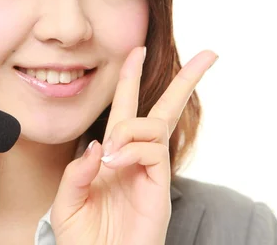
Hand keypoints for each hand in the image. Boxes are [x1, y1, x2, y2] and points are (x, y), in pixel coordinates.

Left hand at [51, 46, 217, 244]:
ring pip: (154, 125)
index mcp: (115, 157)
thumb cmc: (83, 240)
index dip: (132, 80)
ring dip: (129, 130)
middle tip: (210, 54)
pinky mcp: (161, 188)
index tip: (139, 51)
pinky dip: (132, 149)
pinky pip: (153, 151)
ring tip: (110, 157)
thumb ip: (78, 171)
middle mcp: (138, 159)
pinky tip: (115, 163)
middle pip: (165, 110)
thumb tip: (100, 144)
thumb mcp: (67, 201)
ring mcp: (152, 173)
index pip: (127, 110)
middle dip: (185, 81)